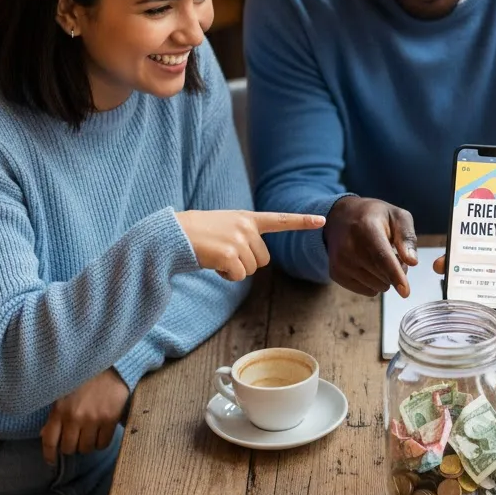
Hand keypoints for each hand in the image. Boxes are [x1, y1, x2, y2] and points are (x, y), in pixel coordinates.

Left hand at [40, 369, 129, 464]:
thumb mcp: (64, 394)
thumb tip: (44, 434)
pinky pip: (103, 443)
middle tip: (77, 439)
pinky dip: (101, 442)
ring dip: (87, 445)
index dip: (50, 455)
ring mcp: (93, 419)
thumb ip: (54, 415)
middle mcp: (74, 417)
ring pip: (86, 448)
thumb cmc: (86, 380)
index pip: (49, 441)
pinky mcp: (110, 419)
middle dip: (72, 446)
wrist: (112, 366)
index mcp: (59, 410)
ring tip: (90, 435)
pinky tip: (101, 434)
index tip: (52, 460)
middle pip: (69, 448)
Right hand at [175, 210, 324, 280]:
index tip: (322, 220)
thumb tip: (255, 261)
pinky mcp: (230, 255)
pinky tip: (213, 264)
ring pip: (252, 270)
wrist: (173, 234)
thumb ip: (244, 236)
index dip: (302, 221)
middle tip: (224, 254)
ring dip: (235, 270)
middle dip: (247, 263)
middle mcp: (246, 227)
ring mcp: (239, 240)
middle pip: (263, 260)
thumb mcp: (225, 226)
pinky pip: (239, 277)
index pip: (280, 219)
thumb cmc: (197, 233)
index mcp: (247, 218)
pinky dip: (227, 276)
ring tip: (216, 256)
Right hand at [324, 197, 416, 297]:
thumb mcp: (397, 216)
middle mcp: (348, 247)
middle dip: (397, 272)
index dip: (395, 275)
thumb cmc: (375, 217)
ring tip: (381, 259)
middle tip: (396, 255)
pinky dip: (374, 283)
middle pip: (382, 275)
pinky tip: (369, 266)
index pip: (381, 257)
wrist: (341, 217)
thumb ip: (407, 237)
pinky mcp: (336, 274)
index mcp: (365, 228)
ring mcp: (339, 262)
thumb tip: (412, 262)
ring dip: (385, 278)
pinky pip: (367, 291)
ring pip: (376, 286)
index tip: (405, 292)